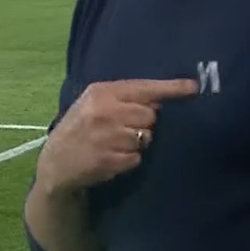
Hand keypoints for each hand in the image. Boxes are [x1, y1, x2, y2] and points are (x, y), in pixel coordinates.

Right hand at [37, 78, 197, 193]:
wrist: (55, 163)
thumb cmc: (81, 127)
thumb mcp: (95, 103)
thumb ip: (125, 98)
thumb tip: (160, 100)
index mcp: (101, 92)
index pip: (144, 88)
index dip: (171, 88)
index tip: (194, 87)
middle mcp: (104, 112)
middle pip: (150, 115)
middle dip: (143, 123)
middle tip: (124, 127)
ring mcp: (106, 137)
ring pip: (145, 138)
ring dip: (136, 143)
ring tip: (114, 143)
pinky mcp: (109, 160)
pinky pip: (137, 158)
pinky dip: (129, 159)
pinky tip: (111, 156)